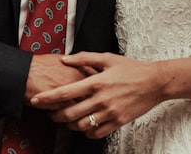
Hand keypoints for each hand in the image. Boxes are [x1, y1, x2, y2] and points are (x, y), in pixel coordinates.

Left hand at [29, 52, 164, 138]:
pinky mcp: (118, 122)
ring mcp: (110, 112)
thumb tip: (64, 60)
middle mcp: (101, 99)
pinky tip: (84, 126)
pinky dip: (86, 132)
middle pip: (70, 113)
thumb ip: (84, 58)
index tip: (36, 100)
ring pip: (81, 125)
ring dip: (69, 125)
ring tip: (66, 120)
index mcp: (96, 82)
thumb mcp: (108, 58)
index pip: (66, 92)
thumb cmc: (132, 68)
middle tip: (50, 114)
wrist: (155, 82)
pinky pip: (96, 133)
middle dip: (55, 115)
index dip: (48, 98)